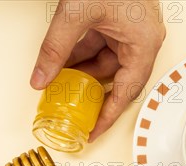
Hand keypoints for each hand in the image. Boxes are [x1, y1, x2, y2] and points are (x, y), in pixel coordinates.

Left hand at [30, 0, 165, 140]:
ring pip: (106, 61)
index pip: (126, 92)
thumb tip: (41, 78)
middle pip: (116, 78)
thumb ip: (56, 48)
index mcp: (144, 43)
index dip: (108, 116)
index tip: (93, 132)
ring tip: (61, 84)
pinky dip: (82, 53)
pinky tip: (64, 61)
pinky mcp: (120, 20)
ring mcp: (132, 30)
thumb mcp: (76, 14)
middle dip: (91, 92)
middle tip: (72, 111)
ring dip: (82, 71)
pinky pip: (101, 45)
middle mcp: (142, 39)